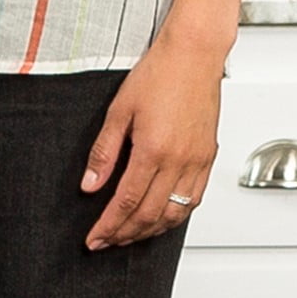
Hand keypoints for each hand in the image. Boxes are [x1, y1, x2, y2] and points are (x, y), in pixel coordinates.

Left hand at [81, 28, 224, 249]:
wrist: (195, 54)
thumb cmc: (159, 74)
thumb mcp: (119, 111)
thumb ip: (104, 153)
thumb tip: (89, 185)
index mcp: (153, 150)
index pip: (126, 202)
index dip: (108, 226)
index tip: (94, 238)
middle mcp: (179, 161)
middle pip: (149, 215)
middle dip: (124, 235)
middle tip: (106, 243)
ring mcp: (197, 161)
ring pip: (174, 213)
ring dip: (150, 231)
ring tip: (129, 236)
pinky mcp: (207, 157)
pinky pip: (194, 199)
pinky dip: (176, 216)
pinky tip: (162, 219)